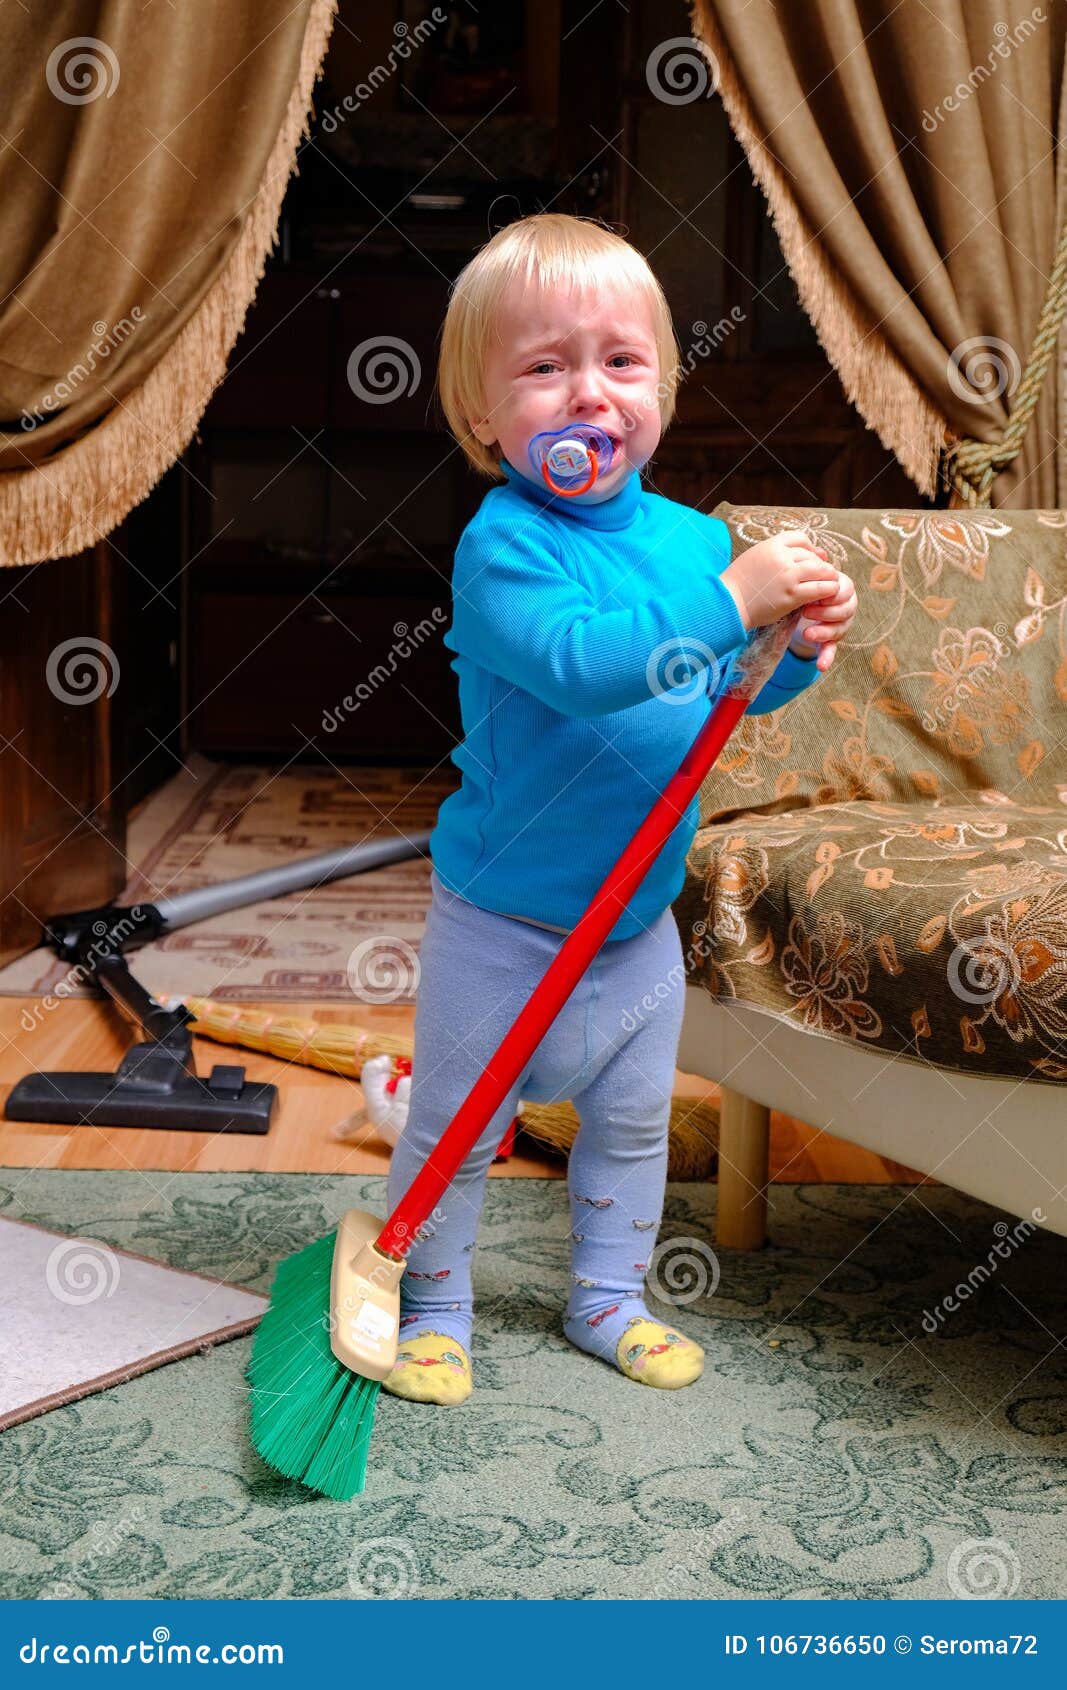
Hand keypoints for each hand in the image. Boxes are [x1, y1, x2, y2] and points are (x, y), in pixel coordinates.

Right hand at [722, 531, 839, 631]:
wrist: (727, 604)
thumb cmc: (739, 583)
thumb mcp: (754, 557)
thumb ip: (778, 553)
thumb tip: (806, 551)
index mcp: (770, 545)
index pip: (800, 538)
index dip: (810, 547)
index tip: (813, 558)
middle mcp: (781, 557)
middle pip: (811, 555)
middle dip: (820, 565)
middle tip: (823, 575)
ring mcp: (787, 576)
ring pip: (820, 570)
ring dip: (829, 576)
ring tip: (830, 584)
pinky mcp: (791, 595)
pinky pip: (818, 589)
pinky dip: (827, 590)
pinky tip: (827, 594)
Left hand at [788, 568, 856, 672]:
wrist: (793, 605)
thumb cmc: (802, 586)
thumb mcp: (806, 577)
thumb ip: (813, 570)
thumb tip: (821, 553)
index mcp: (842, 587)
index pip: (844, 590)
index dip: (831, 593)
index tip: (813, 594)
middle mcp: (845, 606)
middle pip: (845, 610)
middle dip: (826, 612)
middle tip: (806, 612)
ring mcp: (840, 624)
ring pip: (839, 630)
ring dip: (824, 633)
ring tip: (807, 634)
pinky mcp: (831, 641)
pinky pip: (832, 650)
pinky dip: (827, 658)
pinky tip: (821, 666)